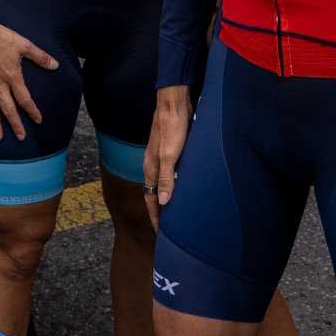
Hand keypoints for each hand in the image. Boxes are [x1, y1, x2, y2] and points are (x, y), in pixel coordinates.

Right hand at [0, 19, 53, 141]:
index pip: (24, 99)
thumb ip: (40, 57)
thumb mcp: (24, 45)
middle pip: (8, 108)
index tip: (38, 120)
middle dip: (15, 124)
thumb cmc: (2, 37)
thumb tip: (55, 65)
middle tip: (20, 136)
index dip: (32, 111)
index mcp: (12, 77)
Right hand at [146, 86, 191, 218]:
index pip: (150, 199)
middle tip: (169, 227)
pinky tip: (185, 187)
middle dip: (160, 210)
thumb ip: (166, 178)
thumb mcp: (170, 155)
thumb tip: (162, 201)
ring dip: (168, 198)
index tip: (160, 233)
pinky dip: (175, 185)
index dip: (155, 216)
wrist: (174, 103)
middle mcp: (153, 164)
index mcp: (150, 168)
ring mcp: (162, 157)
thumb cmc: (172, 127)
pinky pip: (172, 174)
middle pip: (154, 193)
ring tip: (177, 212)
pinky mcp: (171, 150)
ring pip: (163, 184)